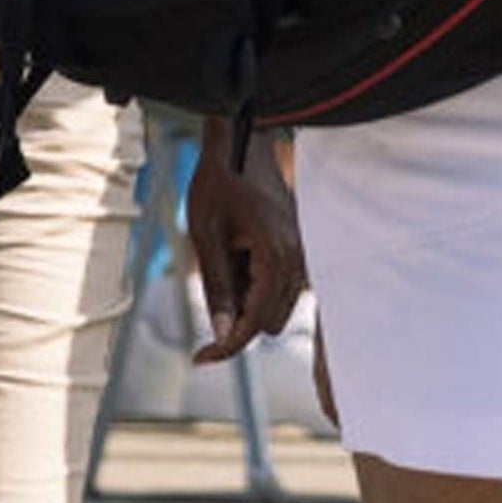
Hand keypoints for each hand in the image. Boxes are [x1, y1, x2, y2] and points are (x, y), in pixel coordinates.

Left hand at [184, 130, 306, 363]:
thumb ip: (218, 288)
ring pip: (274, 307)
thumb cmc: (220, 183)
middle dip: (237, 318)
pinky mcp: (296, 248)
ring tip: (222, 259)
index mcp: (278, 257)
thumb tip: (220, 333)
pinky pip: (277, 285)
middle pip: (269, 322)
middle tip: (208, 288)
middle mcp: (298, 260)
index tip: (200, 359)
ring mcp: (301, 254)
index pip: (256, 323)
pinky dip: (253, 284)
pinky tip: (234, 253)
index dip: (227, 345)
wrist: (240, 143)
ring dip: (245, 300)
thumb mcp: (207, 236)